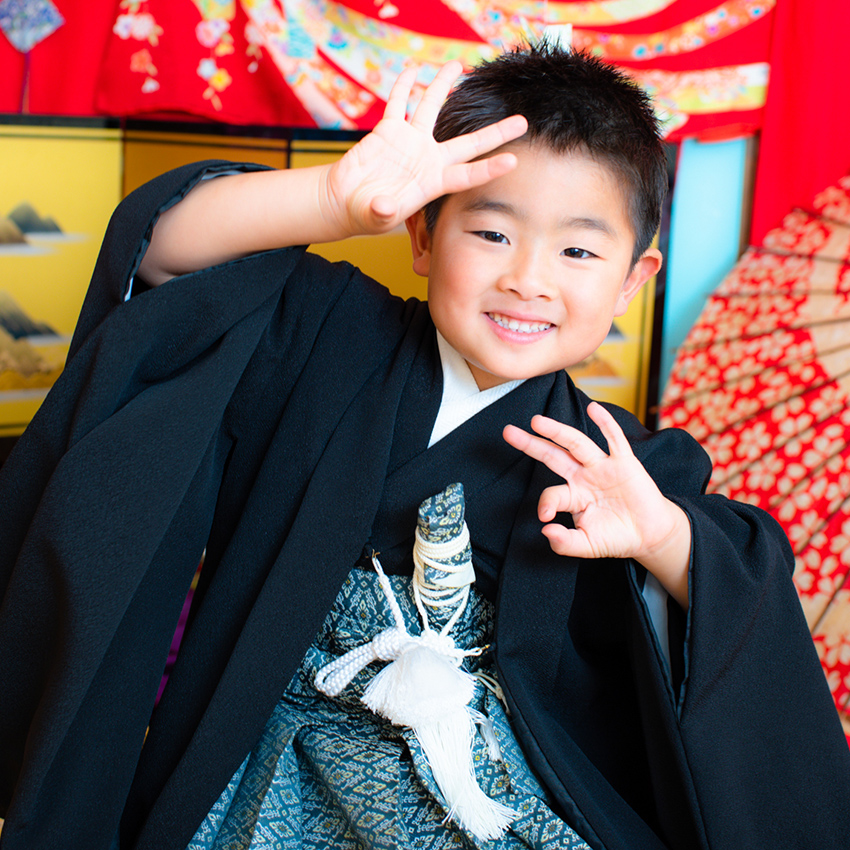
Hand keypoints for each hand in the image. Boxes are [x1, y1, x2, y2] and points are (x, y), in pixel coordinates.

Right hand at [321, 62, 527, 236]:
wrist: (347, 201)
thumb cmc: (365, 214)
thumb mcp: (375, 216)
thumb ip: (382, 211)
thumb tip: (385, 207)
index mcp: (432, 183)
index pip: (467, 175)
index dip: (489, 169)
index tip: (513, 160)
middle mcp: (428, 159)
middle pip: (468, 143)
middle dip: (495, 132)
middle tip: (521, 121)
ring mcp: (410, 142)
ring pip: (431, 108)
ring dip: (443, 86)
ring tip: (458, 65)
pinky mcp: (388, 131)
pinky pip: (398, 103)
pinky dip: (402, 85)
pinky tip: (412, 68)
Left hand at [503, 403, 690, 607]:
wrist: (650, 535)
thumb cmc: (617, 537)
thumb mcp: (586, 545)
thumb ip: (564, 543)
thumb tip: (545, 531)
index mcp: (572, 495)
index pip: (551, 494)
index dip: (545, 504)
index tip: (544, 517)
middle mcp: (583, 476)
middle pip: (553, 456)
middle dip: (530, 444)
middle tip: (508, 432)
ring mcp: (602, 467)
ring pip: (576, 443)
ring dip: (557, 430)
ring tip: (536, 421)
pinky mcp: (625, 463)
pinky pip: (614, 440)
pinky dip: (606, 424)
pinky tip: (594, 409)